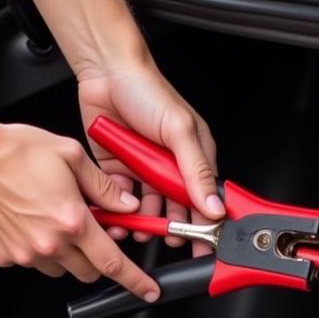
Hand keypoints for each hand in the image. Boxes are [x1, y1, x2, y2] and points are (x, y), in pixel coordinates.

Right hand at [0, 118, 158, 300]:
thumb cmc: (14, 151)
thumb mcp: (71, 156)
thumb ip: (103, 187)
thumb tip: (126, 206)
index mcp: (72, 221)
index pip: (114, 262)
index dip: (135, 280)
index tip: (148, 291)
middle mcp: (50, 244)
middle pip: (89, 272)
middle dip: (96, 258)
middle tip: (87, 231)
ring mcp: (25, 254)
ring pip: (59, 269)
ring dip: (64, 253)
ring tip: (49, 219)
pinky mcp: (3, 257)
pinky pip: (29, 262)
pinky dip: (34, 248)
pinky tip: (26, 221)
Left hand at [77, 59, 221, 255]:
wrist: (105, 73)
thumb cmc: (147, 90)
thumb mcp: (179, 130)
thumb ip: (195, 170)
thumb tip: (213, 205)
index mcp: (193, 157)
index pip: (204, 199)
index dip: (205, 223)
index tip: (204, 245)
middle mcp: (169, 167)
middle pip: (176, 210)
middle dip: (172, 230)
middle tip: (169, 242)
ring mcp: (144, 170)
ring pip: (148, 210)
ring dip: (144, 225)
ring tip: (139, 232)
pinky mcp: (119, 171)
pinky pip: (120, 200)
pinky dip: (119, 213)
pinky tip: (118, 220)